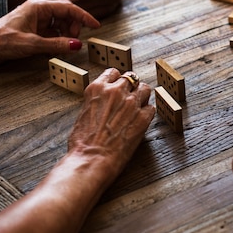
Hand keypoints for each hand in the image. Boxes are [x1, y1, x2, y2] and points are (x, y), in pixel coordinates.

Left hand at [0, 0, 99, 65]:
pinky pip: (52, 32)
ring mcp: (36, 20)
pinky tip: (53, 48)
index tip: (96, 25)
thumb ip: (56, 44)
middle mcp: (38, 11)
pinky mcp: (33, 29)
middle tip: (75, 40)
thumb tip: (77, 45)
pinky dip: (57, 40)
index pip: (68, 8)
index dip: (84, 16)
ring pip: (60, 24)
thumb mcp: (32, 44)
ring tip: (62, 46)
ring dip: (65, 35)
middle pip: (66, 14)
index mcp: (38, 7)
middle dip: (74, 27)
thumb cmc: (0, 41)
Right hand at [68, 68, 154, 187]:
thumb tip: (104, 103)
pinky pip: (151, 108)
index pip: (113, 73)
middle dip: (131, 87)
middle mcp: (116, 91)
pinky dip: (146, 113)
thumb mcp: (83, 113)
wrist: (91, 159)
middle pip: (131, 78)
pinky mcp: (143, 117)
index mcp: (97, 88)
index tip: (118, 87)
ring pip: (145, 89)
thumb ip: (97, 101)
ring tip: (137, 107)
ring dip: (141, 96)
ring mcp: (131, 103)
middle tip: (129, 97)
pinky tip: (140, 121)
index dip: (116, 80)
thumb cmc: (82, 142)